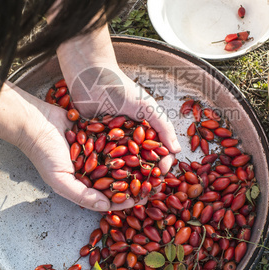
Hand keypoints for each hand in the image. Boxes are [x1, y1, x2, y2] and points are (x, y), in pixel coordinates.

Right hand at [15, 93, 147, 211]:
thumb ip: (82, 196)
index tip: (142, 200)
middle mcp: (93, 169)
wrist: (37, 121)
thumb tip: (105, 208)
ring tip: (157, 163)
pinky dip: (131, 141)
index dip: (126, 199)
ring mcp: (97, 151)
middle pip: (120, 179)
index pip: (109, 197)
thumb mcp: (60, 180)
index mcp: (84, 184)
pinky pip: (118, 139)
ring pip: (123, 159)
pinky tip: (147, 141)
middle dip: (137, 182)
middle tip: (156, 183)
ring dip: (139, 161)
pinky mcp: (100, 133)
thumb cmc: (44, 154)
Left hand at [56, 25, 180, 175]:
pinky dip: (103, 171)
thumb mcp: (147, 106)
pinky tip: (105, 183)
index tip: (160, 175)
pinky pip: (100, 160)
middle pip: (139, 162)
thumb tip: (177, 151)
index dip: (161, 165)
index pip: (157, 152)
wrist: (90, 77)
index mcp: (145, 129)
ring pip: (120, 165)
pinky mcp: (92, 142)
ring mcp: (110, 141)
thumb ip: (164, 126)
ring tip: (126, 192)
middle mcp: (129, 137)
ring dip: (124, 179)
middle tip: (145, 190)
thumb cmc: (121, 88)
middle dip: (143, 177)